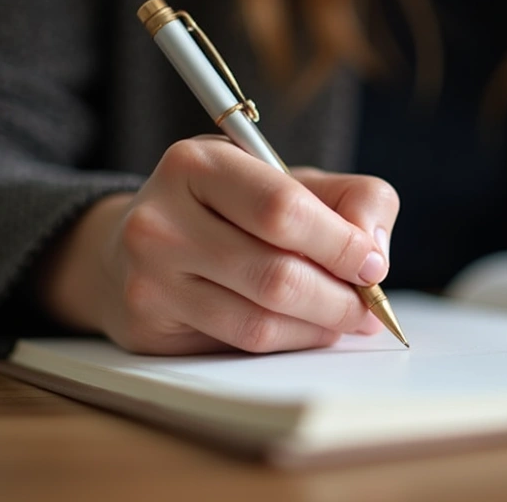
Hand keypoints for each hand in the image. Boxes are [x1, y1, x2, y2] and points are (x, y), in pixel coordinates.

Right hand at [40, 136, 398, 354]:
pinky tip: (308, 330)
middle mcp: (162, 218)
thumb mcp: (288, 180)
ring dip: (320, 326)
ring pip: (261, 319)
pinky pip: (241, 343)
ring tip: (346, 319)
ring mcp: (150, 275)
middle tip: (369, 307)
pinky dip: (291, 341)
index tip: (372, 265)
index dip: (340, 243)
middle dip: (339, 297)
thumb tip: (374, 253)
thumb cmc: (229, 211)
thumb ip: (350, 199)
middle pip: (276, 273)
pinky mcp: (149, 324)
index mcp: (199, 164)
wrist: (133, 247)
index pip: (283, 209)